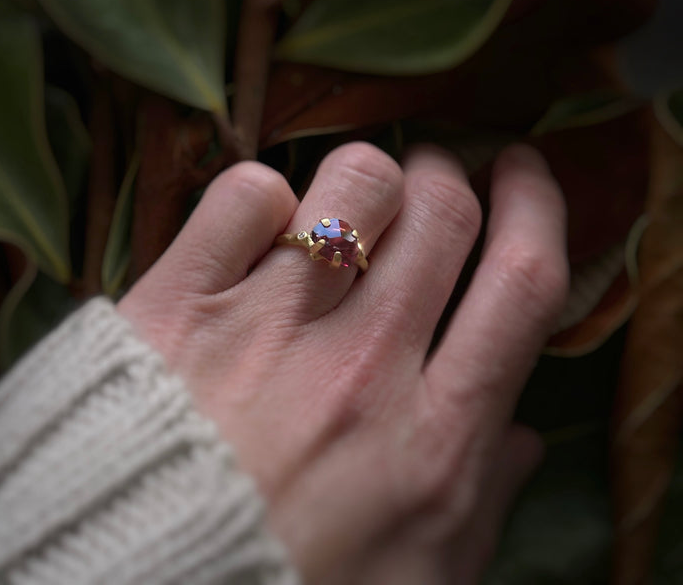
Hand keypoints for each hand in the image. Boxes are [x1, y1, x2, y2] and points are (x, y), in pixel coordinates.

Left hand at [118, 142, 568, 583]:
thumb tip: (518, 434)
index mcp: (431, 438)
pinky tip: (260, 228)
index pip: (520, 284)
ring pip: (355, 183)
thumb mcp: (415, 580)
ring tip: (347, 202)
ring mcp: (266, 327)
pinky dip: (264, 194)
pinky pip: (246, 194)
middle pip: (442, 211)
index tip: (521, 172)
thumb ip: (481, 502)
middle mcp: (358, 366)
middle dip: (448, 175)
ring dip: (366, 178)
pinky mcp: (179, 303)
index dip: (536, 208)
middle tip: (431, 180)